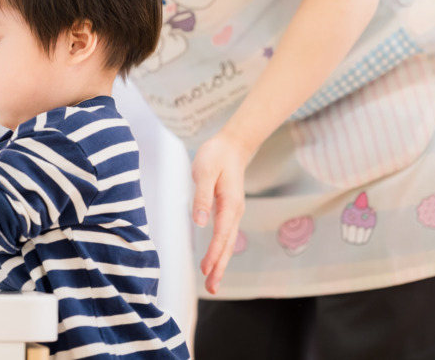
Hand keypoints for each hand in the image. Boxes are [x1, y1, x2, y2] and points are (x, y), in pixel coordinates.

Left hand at [191, 128, 251, 294]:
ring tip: (213, 282)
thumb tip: (200, 221)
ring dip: (221, 262)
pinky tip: (216, 260)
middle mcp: (235, 212)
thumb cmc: (216, 156)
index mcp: (229, 204)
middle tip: (212, 288)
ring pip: (228, 243)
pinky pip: (226, 236)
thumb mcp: (205, 171)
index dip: (213, 253)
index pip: (221, 234)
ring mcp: (233, 212)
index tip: (206, 269)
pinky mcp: (229, 211)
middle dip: (220, 267)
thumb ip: (202, 196)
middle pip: (228, 245)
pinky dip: (221, 251)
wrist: (232, 146)